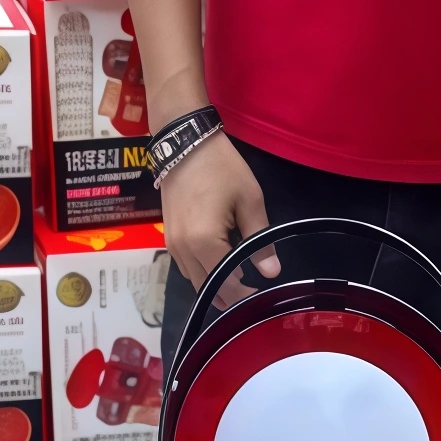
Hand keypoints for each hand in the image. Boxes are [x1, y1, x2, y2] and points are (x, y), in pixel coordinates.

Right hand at [159, 131, 280, 303]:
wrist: (184, 144)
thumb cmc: (221, 169)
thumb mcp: (249, 201)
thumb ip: (260, 241)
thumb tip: (272, 272)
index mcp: (204, 243)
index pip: (226, 284)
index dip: (244, 296)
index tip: (261, 296)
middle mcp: (184, 250)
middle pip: (207, 289)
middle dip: (229, 296)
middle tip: (252, 293)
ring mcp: (172, 245)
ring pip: (195, 280)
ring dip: (215, 285)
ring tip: (238, 279)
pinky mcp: (168, 238)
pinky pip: (186, 267)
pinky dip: (203, 272)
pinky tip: (219, 264)